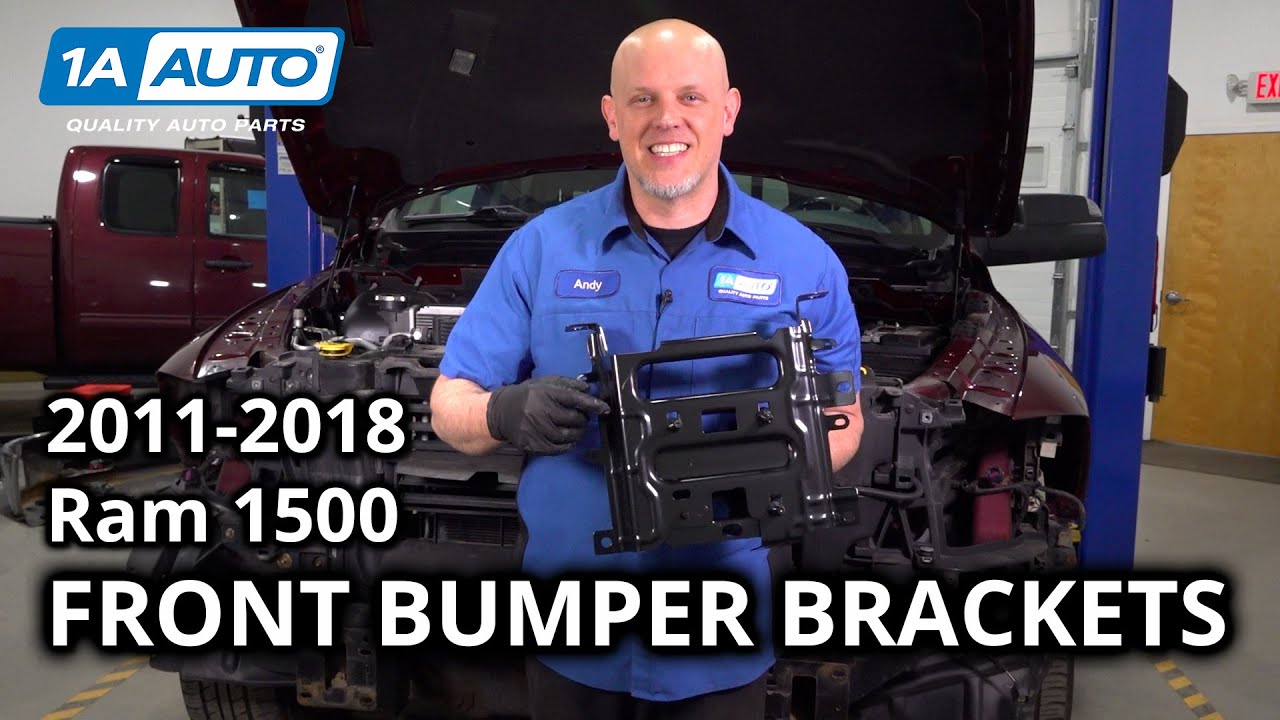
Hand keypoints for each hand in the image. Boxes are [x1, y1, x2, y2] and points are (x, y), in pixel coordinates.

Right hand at [485, 375, 610, 454]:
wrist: (500, 413)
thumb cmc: (527, 396)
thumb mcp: (544, 383)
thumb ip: (566, 384)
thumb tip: (588, 389)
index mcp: (544, 392)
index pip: (573, 399)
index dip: (592, 404)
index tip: (604, 408)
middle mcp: (540, 410)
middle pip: (573, 419)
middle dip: (583, 419)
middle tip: (582, 418)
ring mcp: (535, 429)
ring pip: (567, 435)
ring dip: (577, 433)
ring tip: (576, 429)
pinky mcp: (532, 443)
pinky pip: (557, 448)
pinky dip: (567, 445)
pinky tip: (568, 440)